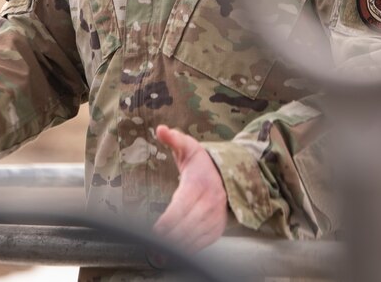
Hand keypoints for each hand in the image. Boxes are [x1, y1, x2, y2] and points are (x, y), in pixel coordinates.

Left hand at [152, 124, 228, 251]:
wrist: (226, 173)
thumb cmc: (201, 161)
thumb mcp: (188, 146)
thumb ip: (173, 138)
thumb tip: (161, 129)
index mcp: (199, 184)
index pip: (182, 206)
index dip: (169, 220)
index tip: (155, 230)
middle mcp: (210, 202)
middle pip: (189, 224)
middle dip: (172, 237)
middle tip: (154, 245)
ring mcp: (216, 215)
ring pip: (197, 235)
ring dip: (180, 246)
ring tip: (162, 253)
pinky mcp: (218, 226)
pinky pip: (206, 241)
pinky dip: (193, 249)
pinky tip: (178, 253)